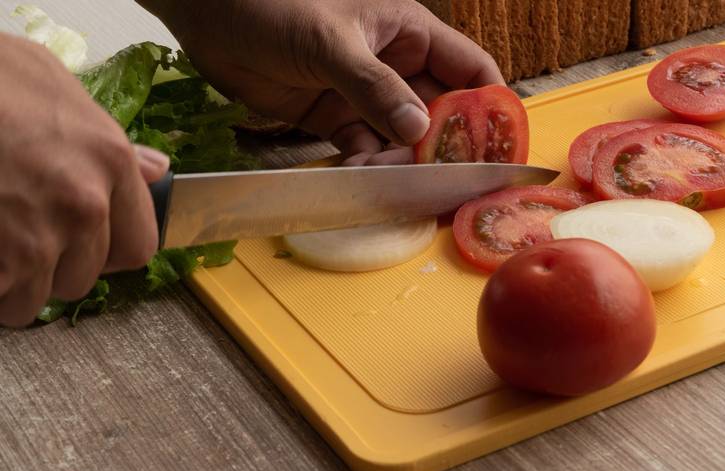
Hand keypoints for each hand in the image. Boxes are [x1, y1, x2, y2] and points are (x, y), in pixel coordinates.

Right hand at [0, 33, 168, 327]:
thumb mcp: (59, 87)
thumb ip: (113, 141)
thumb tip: (155, 168)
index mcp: (111, 163)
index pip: (139, 246)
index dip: (108, 252)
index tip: (84, 243)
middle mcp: (85, 207)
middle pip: (83, 278)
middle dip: (53, 268)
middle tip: (22, 238)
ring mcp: (36, 240)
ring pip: (34, 299)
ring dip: (13, 285)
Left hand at [139, 0, 503, 163]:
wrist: (208, 14)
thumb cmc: (272, 5)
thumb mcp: (330, 41)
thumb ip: (374, 86)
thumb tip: (418, 131)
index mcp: (408, 32)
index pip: (469, 71)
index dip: (489, 107)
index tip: (498, 147)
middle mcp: (394, 64)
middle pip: (439, 112)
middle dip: (442, 146)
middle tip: (440, 180)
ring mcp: (363, 93)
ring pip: (401, 136)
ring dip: (400, 161)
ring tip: (388, 177)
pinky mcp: (332, 116)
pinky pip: (363, 146)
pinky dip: (366, 165)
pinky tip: (362, 175)